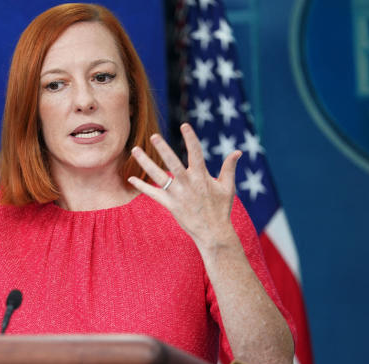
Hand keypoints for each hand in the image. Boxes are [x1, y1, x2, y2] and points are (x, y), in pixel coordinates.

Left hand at [127, 123, 241, 249]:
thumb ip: (229, 168)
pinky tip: (131, 179)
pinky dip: (142, 186)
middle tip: (154, 136)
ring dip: (146, 163)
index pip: (196, 153)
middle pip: (173, 163)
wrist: (213, 233)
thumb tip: (238, 151)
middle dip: (163, 149)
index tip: (184, 125)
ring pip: (159, 176)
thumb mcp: (228, 187)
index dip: (190, 138)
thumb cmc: (221, 208)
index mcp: (202, 177)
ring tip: (135, 150)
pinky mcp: (170, 205)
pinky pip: (153, 194)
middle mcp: (188, 184)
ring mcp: (177, 195)